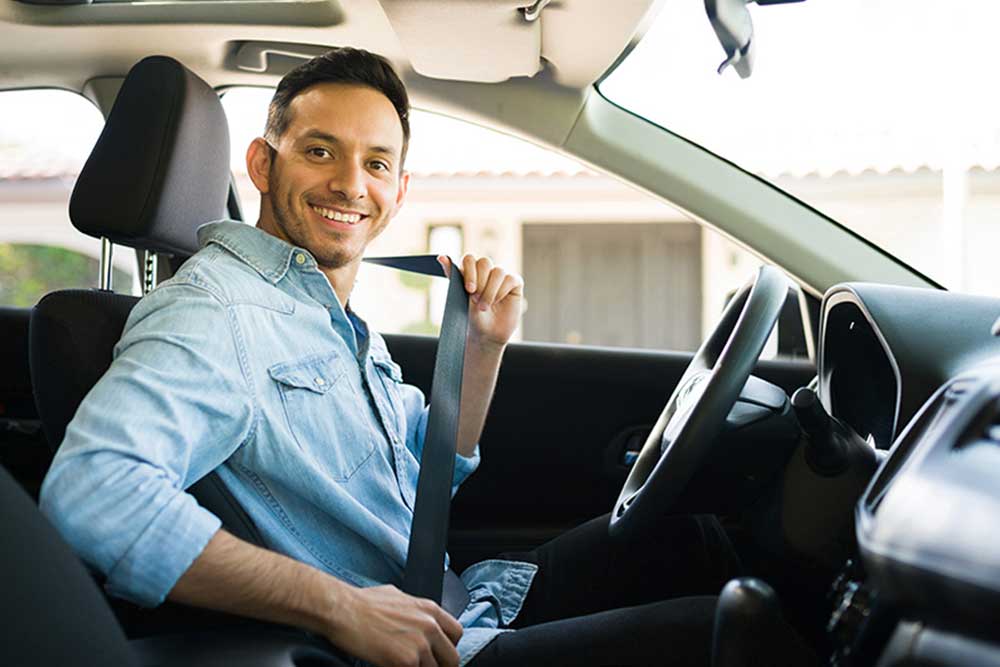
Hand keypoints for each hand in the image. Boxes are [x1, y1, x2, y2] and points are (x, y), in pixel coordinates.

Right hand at [326, 584, 462, 666]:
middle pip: (452, 658)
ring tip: (402, 664)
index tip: (438, 655)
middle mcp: (430, 626)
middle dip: (439, 665)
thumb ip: (414, 610)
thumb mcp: (398, 596)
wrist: (343, 610)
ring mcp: (420, 645)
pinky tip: (392, 666)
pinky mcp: (406, 661)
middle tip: (422, 665)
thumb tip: (416, 618)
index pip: (456, 634)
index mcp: (429, 609)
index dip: (447, 647)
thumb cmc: (363, 602)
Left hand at [439, 254, 523, 348]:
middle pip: (484, 262)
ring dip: (490, 290)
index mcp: (471, 272)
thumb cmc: (472, 316)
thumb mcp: (459, 296)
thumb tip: (441, 256)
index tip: (469, 289)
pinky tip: (497, 302)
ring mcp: (501, 277)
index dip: (469, 271)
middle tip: (476, 299)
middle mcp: (486, 272)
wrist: (486, 335)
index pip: (469, 259)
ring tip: (485, 306)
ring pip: (498, 271)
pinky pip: (509, 279)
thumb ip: (453, 275)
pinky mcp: (514, 283)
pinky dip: (501, 291)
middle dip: (480, 282)